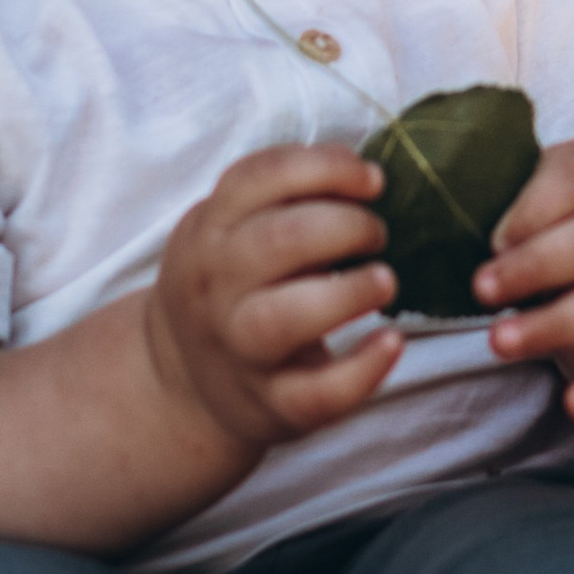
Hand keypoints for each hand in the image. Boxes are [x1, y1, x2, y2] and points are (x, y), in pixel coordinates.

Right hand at [147, 141, 401, 453]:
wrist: (181, 386)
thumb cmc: (227, 287)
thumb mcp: (227, 231)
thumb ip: (279, 198)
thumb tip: (361, 175)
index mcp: (207, 232)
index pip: (259, 177)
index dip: (324, 167)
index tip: (372, 179)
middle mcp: (215, 288)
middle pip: (278, 242)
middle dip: (344, 225)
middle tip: (377, 234)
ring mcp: (239, 352)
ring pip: (282, 320)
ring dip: (348, 293)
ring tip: (385, 281)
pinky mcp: (272, 406)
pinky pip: (315, 396)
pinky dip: (361, 371)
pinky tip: (391, 343)